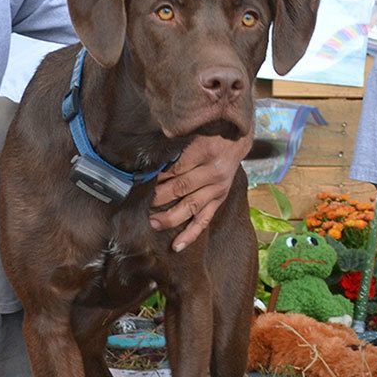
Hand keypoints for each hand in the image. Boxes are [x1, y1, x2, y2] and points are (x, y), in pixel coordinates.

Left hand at [150, 134, 250, 251]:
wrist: (237, 139)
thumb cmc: (211, 132)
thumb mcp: (195, 130)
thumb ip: (176, 141)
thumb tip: (150, 156)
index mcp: (205, 151)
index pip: (175, 167)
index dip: (156, 176)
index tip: (139, 181)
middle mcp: (213, 172)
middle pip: (180, 187)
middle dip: (158, 197)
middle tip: (139, 203)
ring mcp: (217, 189)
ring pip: (190, 207)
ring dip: (170, 217)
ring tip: (152, 223)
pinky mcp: (219, 200)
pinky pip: (204, 220)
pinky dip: (191, 234)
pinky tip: (177, 246)